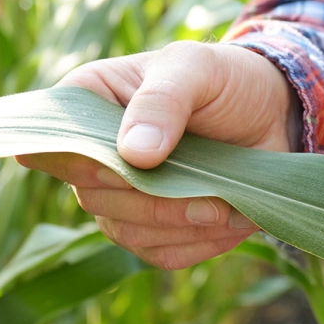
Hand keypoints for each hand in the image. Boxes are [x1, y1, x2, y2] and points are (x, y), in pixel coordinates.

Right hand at [17, 41, 301, 268]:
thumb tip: (133, 155)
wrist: (270, 115)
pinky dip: (196, 244)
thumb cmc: (224, 80)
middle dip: (152, 201)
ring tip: (223, 207)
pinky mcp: (152, 229)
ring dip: (178, 225)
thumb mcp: (197, 69)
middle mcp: (93, 153)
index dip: (87, 163)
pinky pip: (159, 254)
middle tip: (206, 195)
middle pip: (93, 196)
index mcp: (88, 101)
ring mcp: (120, 196)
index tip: (137, 166)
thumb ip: (163, 101)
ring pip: (125, 231)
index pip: (54, 142)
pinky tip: (227, 220)